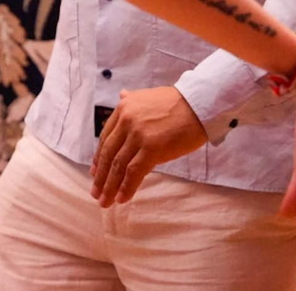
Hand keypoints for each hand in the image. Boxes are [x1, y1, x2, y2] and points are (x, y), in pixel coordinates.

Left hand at [89, 86, 208, 205]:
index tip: (95, 173)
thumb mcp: (148, 97)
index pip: (106, 138)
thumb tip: (121, 95)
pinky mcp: (152, 148)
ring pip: (118, 165)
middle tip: (95, 193)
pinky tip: (121, 199)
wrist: (200, 104)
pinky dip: (126, 187)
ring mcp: (138, 134)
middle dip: (101, 176)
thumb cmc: (179, 103)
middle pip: (108, 153)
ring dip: (110, 187)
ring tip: (105, 202)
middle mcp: (127, 120)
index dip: (98, 158)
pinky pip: (134, 172)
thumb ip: (132, 101)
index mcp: (124, 107)